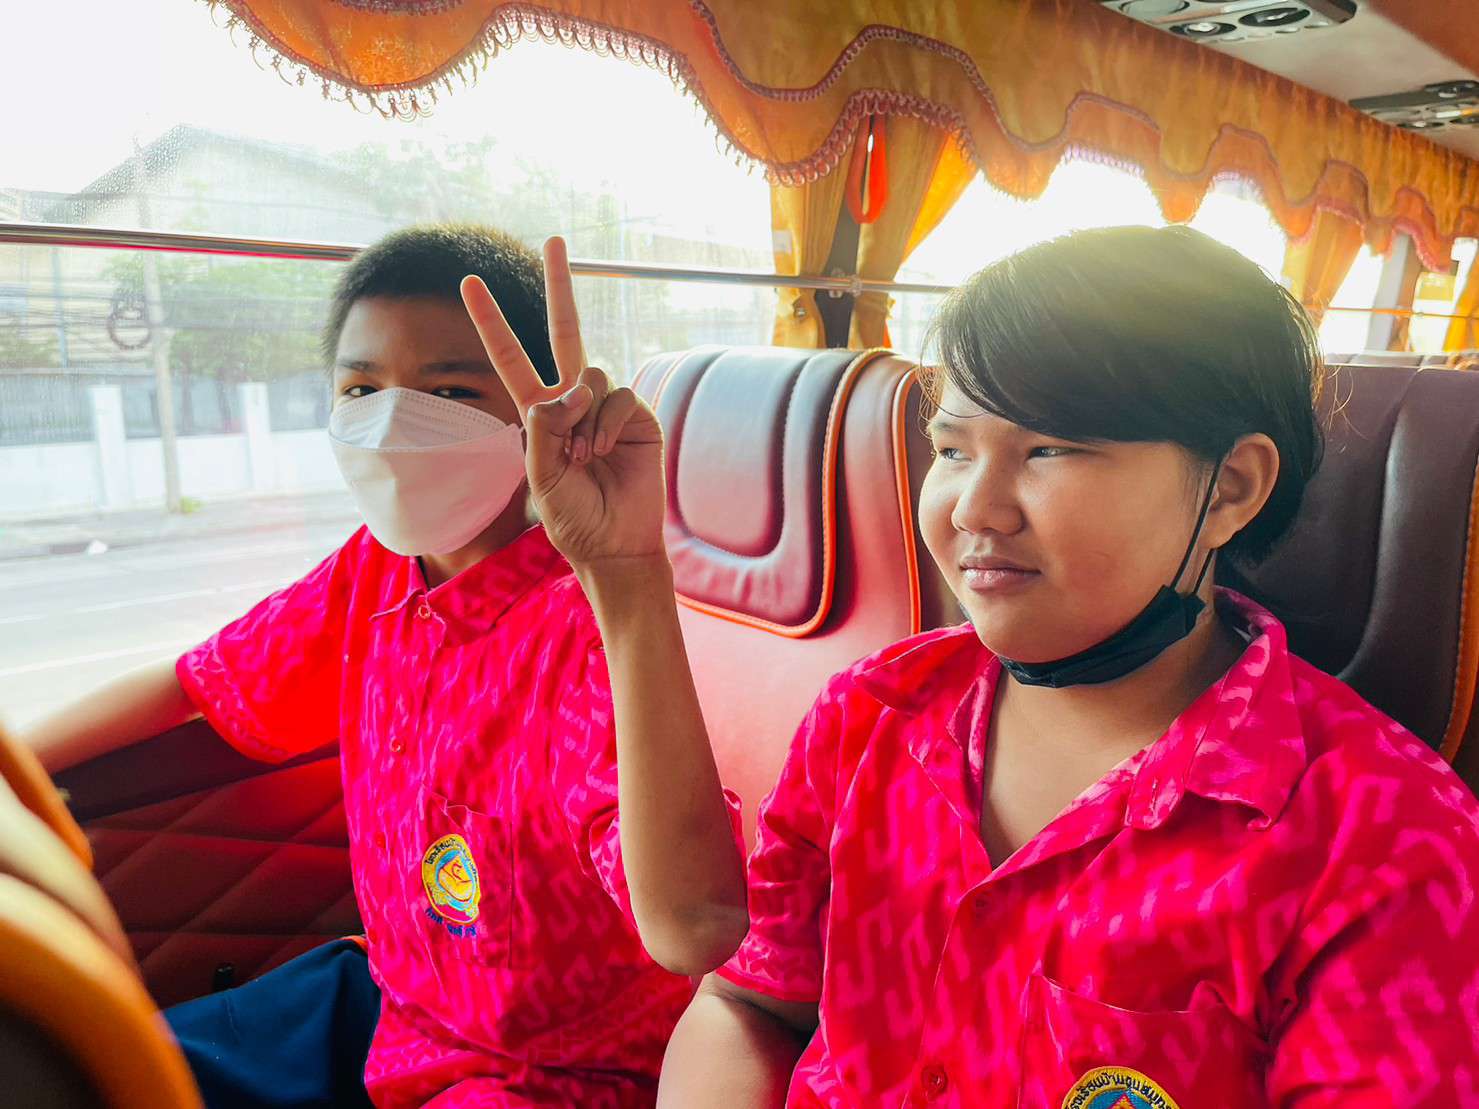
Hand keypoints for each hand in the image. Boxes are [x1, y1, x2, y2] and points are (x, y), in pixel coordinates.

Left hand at [461, 237, 665, 567]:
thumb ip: (545, 427)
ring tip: (583, 456)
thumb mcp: (539, 475)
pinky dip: (608, 422)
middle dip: (560, 285)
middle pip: (564, 331)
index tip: (470, 283)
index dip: (492, 321)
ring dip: (582, 417)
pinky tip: (604, 451)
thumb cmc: (573, 516)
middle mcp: (573, 400)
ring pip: (591, 375)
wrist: (615, 542)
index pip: (511, 356)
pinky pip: (618, 396)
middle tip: (554, 238)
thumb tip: (575, 385)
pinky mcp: (637, 415)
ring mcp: (607, 406)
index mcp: (539, 413)